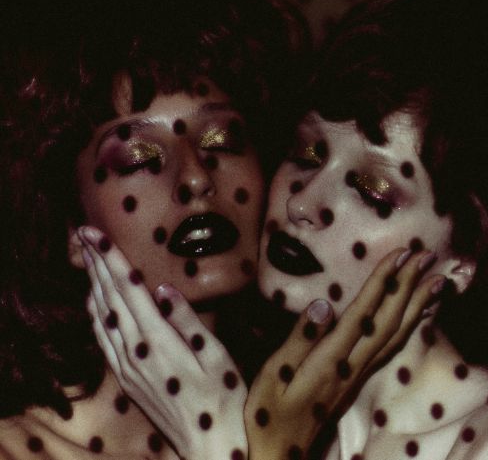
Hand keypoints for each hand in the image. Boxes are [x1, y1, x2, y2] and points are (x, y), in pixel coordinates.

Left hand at [78, 226, 247, 459]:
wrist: (209, 445)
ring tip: (87, 257)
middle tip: (83, 233)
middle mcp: (136, 352)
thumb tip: (162, 289)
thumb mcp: (215, 356)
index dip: (112, 259)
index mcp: (159, 342)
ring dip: (92, 283)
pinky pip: (102, 339)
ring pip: (101, 316)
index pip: (130, 289)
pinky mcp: (126, 378)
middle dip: (96, 262)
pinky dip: (94, 314)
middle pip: (110, 298)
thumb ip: (187, 322)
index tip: (96, 233)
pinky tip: (93, 301)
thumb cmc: (221, 398)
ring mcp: (127, 366)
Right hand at [245, 248, 443, 459]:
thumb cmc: (269, 414)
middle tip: (427, 256)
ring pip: (396, 335)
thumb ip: (300, 339)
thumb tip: (324, 304)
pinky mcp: (358, 378)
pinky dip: (409, 326)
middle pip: (389, 321)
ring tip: (436, 281)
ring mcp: (359, 373)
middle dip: (409, 285)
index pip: (363, 312)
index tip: (401, 254)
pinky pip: (392, 347)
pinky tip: (416, 314)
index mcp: (331, 359)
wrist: (282, 455)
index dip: (383, 282)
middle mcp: (353, 365)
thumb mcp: (274, 375)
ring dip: (417, 304)